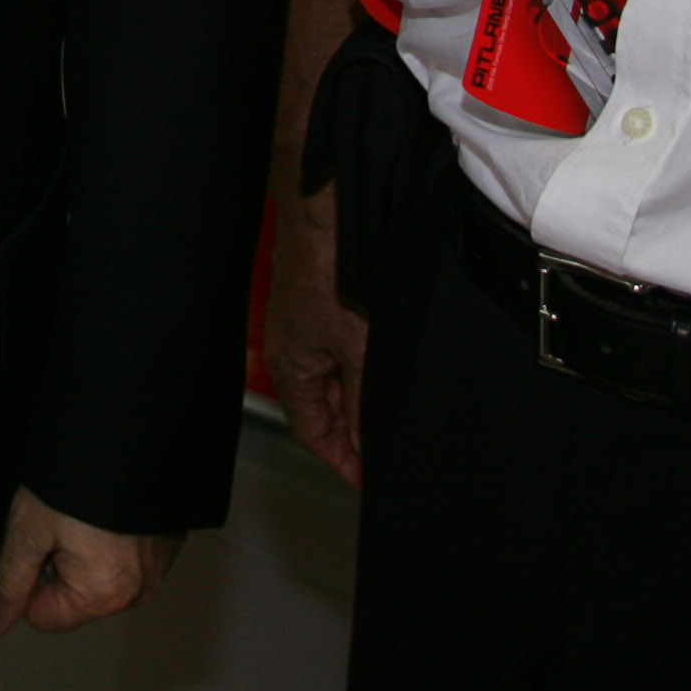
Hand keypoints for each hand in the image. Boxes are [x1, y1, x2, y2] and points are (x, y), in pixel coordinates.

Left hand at [0, 489, 178, 635]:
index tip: (41, 540)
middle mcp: (138, 591)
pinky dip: (110, 538)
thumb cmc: (77, 472)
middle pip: (73, 599)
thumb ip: (8, 582)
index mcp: (104, 594)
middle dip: (60, 564)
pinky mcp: (166, 546)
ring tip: (83, 510)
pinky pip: (123, 557)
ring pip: (96, 577)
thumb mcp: (28, 528)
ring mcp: (157, 569)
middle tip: (62, 520)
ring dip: (84, 551)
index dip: (31, 578)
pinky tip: (105, 506)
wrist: (128, 427)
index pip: (44, 616)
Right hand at [263, 198, 369, 486]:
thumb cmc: (330, 272)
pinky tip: (392, 364)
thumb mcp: (356, 351)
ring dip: (365, 397)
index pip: (315, 434)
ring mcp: (310, 326)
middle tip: (393, 451)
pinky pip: (345, 350)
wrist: (328, 209)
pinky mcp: (327, 304)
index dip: (343, 460)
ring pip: (339, 378)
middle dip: (357, 432)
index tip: (371, 481)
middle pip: (326, 408)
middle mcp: (295, 351)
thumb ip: (361, 404)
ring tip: (399, 411)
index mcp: (291, 370)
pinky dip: (366, 366)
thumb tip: (366, 447)